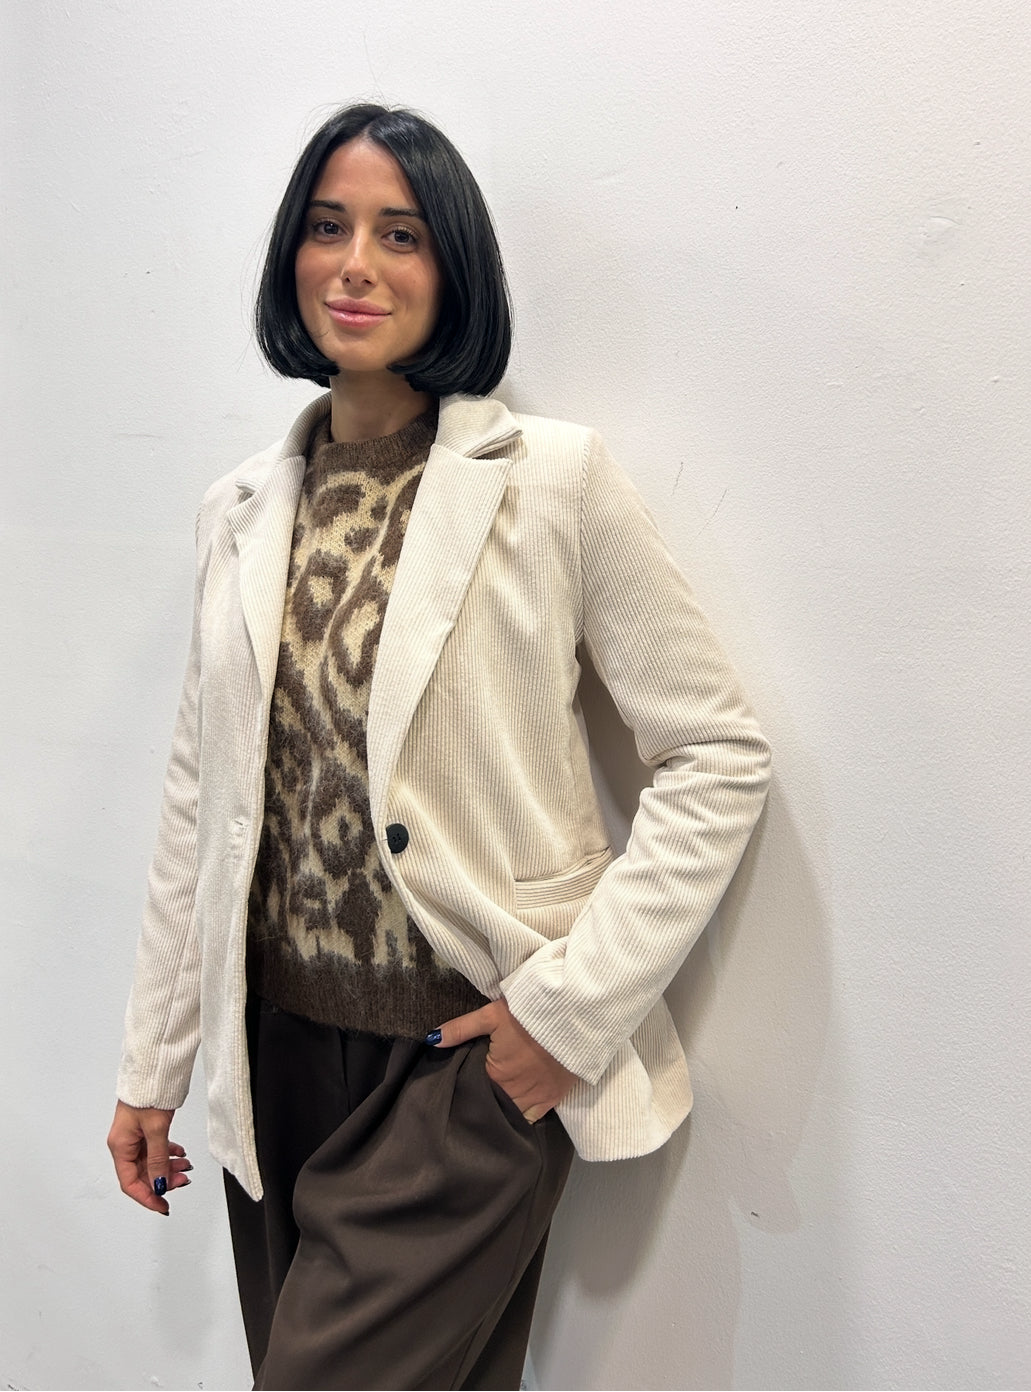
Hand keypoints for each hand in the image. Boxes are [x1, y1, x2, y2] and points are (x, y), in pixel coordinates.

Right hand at [107, 1100, 191, 1214]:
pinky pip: (155, 1148)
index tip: (163, 1205)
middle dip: (163, 1181)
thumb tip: (160, 1185)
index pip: (130, 1183)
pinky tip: (181, 1154)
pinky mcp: (144, 1128)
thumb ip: (158, 1159)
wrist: (152, 1069)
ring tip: (186, 1167)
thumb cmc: (147, 1094)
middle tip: (183, 1181)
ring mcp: (135, 1136)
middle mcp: (124, 1143)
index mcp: (120, 1146)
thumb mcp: (156, 1129)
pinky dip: (168, 1153)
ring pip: (151, 1162)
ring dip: (168, 1167)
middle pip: (142, 1174)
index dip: (147, 1197)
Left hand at [430, 998, 577, 1122]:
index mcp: (495, 1073)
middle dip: (481, 1104)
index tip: (459, 1088)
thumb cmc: (530, 1013)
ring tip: (490, 1108)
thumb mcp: (492, 1015)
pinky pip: (531, 1118)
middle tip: (472, 1100)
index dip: (465, 1089)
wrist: (573, 1016)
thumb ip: (461, 1028)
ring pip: (509, 1115)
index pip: (472, 1090)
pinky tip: (512, 1115)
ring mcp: (534, 1098)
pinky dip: (520, 1118)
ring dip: (499, 1112)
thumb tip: (431, 1040)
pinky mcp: (552, 1098)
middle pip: (490, 1106)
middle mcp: (513, 1092)